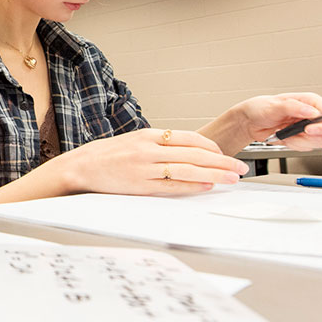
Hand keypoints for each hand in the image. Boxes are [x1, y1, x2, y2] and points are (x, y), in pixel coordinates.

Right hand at [49, 128, 248, 196]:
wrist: (81, 166)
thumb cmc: (107, 155)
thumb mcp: (134, 141)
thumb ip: (159, 145)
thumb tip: (187, 152)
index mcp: (149, 135)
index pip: (190, 138)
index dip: (212, 147)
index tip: (225, 154)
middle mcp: (149, 148)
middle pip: (195, 153)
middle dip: (222, 161)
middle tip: (240, 167)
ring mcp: (145, 167)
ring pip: (188, 168)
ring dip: (215, 174)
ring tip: (232, 178)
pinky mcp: (140, 185)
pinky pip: (172, 185)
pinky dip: (192, 185)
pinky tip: (206, 186)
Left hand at [232, 93, 321, 149]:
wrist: (252, 122)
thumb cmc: (262, 108)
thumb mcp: (274, 105)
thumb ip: (293, 107)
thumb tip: (310, 111)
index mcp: (313, 102)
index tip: (310, 130)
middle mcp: (317, 115)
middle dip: (321, 138)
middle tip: (302, 135)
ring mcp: (314, 128)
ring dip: (303, 142)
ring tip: (288, 134)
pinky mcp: (308, 139)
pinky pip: (311, 148)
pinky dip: (297, 146)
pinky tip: (287, 138)